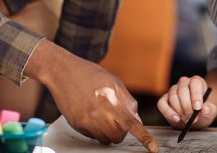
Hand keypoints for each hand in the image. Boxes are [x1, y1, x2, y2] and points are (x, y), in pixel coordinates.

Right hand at [25, 40, 157, 151]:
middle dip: (122, 131)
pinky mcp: (76, 125)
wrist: (63, 72)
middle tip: (118, 119)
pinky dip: (96, 129)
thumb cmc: (89, 74)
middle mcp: (99, 114)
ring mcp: (86, 121)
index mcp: (111, 102)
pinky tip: (92, 114)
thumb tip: (137, 118)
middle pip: (118, 137)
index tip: (153, 149)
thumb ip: (128, 101)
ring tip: (104, 115)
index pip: (132, 125)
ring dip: (109, 131)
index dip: (145, 138)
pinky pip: (92, 136)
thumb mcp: (114, 82)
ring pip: (105, 139)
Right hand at [157, 76, 216, 129]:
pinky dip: (168, 112)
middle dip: (187, 107)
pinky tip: (176, 118)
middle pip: (182, 91)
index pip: (195, 82)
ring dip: (180, 111)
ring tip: (187, 119)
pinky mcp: (164, 99)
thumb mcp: (211, 111)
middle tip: (192, 118)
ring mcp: (173, 90)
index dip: (196, 95)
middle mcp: (184, 83)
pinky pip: (161, 103)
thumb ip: (211, 109)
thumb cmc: (202, 110)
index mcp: (197, 82)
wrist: (194, 117)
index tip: (197, 108)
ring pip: (173, 97)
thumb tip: (205, 109)